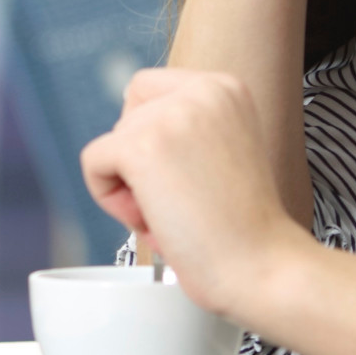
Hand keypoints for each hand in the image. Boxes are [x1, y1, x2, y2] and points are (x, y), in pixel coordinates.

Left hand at [80, 68, 311, 326]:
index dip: (151, 137)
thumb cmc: (243, 229)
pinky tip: (151, 219)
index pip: (148, 90)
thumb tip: (127, 127)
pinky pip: (93, 163)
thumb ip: (186, 128)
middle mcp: (201, 90)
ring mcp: (169, 115)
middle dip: (142, 166)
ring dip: (130, 187)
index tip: (185, 177)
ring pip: (110, 143)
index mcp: (224, 88)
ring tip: (174, 215)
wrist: (262, 267)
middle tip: (184, 203)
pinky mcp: (140, 146)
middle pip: (127, 116)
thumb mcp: (224, 151)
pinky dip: (110, 199)